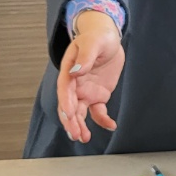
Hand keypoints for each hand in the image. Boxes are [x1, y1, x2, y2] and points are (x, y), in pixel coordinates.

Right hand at [56, 10, 123, 143]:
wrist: (108, 38)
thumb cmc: (97, 37)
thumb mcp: (93, 42)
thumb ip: (85, 56)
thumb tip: (76, 70)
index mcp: (69, 70)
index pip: (65, 89)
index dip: (66, 102)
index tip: (70, 114)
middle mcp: (75, 84)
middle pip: (69, 105)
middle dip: (71, 121)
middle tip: (76, 134)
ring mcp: (85, 91)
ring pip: (80, 112)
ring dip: (81, 126)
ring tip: (84, 138)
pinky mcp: (98, 95)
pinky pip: (98, 111)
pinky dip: (103, 120)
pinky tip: (111, 126)